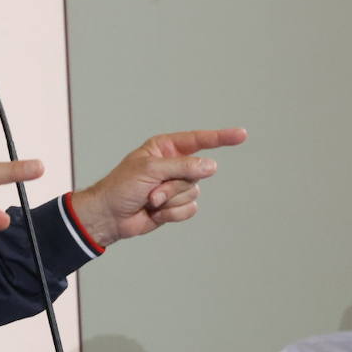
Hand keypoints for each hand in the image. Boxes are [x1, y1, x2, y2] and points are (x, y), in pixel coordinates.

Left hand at [70, 128, 246, 248]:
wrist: (110, 216)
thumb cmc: (121, 187)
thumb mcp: (150, 170)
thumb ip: (182, 166)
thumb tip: (211, 166)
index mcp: (164, 148)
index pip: (198, 140)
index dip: (220, 137)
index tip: (241, 135)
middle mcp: (173, 165)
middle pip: (196, 173)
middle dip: (173, 185)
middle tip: (150, 191)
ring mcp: (175, 186)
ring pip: (193, 192)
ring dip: (170, 200)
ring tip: (150, 201)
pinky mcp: (176, 205)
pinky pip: (189, 209)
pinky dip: (172, 213)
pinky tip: (155, 213)